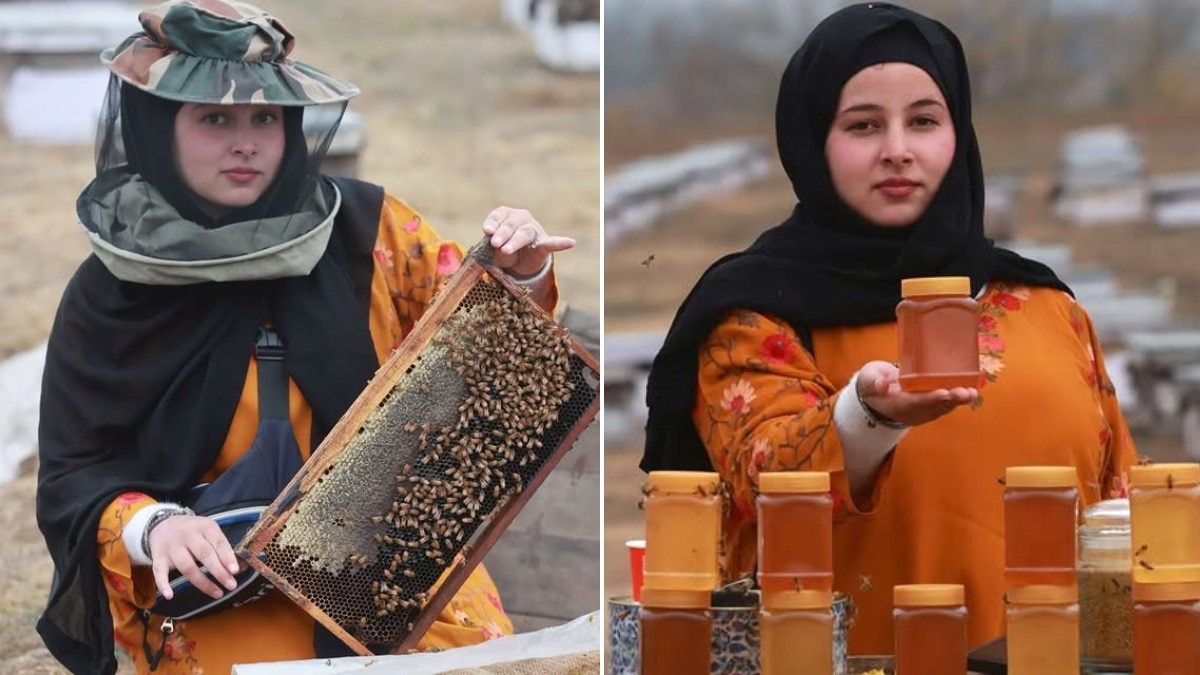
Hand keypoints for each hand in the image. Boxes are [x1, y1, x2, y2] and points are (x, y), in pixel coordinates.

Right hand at [147, 514, 240, 599]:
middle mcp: (188, 536)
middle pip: (204, 554)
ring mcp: (172, 548)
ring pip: (187, 566)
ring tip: (218, 593)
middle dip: (219, 571)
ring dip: (202, 582)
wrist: (162, 524)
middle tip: (231, 585)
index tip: (235, 570)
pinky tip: (170, 595)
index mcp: (204, 527)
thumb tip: (234, 569)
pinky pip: (159, 572)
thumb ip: (220, 546)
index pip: (218, 542)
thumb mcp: (208, 530)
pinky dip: (163, 584)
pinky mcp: (159, 558)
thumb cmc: (193, 531)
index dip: (227, 557)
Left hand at [481, 206, 574, 277]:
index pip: (499, 216)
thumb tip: (497, 247)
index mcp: (506, 215)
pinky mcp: (545, 243)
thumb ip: (495, 247)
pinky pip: (553, 242)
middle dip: (502, 233)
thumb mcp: (495, 249)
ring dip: (515, 241)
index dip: (493, 223)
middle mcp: (521, 218)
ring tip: (506, 250)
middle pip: (511, 224)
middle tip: (495, 243)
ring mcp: (534, 229)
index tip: (487, 231)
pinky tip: (570, 242)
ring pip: (525, 233)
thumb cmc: (504, 249)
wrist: (520, 263)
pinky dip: (561, 242)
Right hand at [856, 360, 977, 426]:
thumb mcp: (868, 380)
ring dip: (958, 400)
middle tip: (965, 393)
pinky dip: (957, 398)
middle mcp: (912, 411)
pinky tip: (970, 389)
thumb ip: (873, 381)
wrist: (875, 395)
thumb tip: (882, 384)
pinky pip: (944, 403)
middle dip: (951, 400)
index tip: (943, 393)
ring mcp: (922, 410)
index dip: (930, 398)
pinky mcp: (930, 406)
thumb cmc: (872, 383)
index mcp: (897, 404)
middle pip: (934, 406)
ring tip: (971, 392)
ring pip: (942, 406)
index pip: (915, 402)